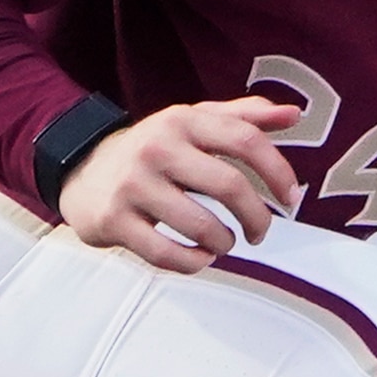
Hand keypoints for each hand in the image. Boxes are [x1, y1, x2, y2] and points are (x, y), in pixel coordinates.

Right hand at [56, 95, 304, 270]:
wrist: (81, 170)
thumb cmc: (156, 150)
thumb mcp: (194, 122)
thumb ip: (244, 118)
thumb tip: (294, 114)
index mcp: (182, 120)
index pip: (246, 140)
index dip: (279, 171)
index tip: (292, 198)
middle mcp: (157, 148)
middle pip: (230, 185)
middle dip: (258, 217)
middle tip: (260, 232)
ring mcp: (133, 185)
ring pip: (202, 226)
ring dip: (224, 243)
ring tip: (224, 242)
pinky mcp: (114, 220)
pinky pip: (166, 254)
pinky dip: (194, 263)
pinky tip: (201, 257)